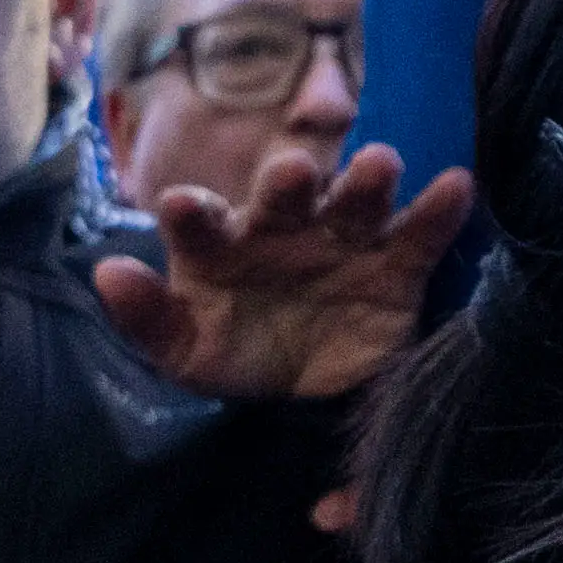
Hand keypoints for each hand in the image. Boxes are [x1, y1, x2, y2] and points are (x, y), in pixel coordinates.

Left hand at [92, 137, 469, 407]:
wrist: (304, 398)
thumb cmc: (232, 353)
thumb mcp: (183, 351)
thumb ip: (146, 317)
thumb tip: (106, 272)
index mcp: (220, 245)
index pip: (201, 221)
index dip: (191, 213)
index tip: (180, 205)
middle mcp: (282, 229)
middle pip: (285, 196)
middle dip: (290, 182)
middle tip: (294, 172)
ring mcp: (342, 241)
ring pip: (356, 202)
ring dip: (366, 182)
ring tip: (381, 164)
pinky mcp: (397, 266)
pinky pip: (421, 235)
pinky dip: (439, 211)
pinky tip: (456, 186)